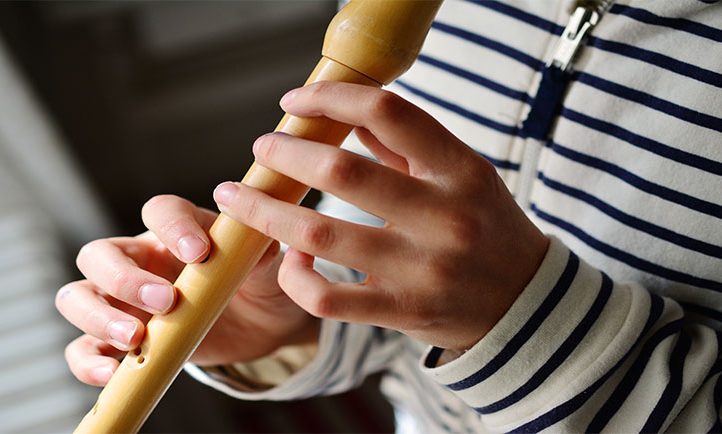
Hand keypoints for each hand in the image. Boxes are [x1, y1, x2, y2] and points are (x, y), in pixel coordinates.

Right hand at [56, 195, 317, 385]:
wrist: (261, 323)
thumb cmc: (259, 281)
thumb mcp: (266, 265)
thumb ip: (257, 250)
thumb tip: (253, 235)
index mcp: (177, 230)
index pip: (159, 212)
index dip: (173, 228)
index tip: (200, 253)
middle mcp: (141, 260)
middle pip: (100, 254)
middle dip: (125, 278)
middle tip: (166, 301)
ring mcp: (125, 301)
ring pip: (78, 298)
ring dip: (98, 317)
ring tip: (134, 338)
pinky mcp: (122, 340)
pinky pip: (84, 348)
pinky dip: (88, 361)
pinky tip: (112, 372)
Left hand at [213, 82, 548, 351]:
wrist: (525, 305)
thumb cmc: (487, 230)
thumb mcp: (463, 177)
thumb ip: (409, 147)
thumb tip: (349, 117)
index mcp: (461, 170)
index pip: (388, 113)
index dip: (332, 99)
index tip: (296, 102)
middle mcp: (444, 217)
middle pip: (341, 170)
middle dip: (285, 153)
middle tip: (262, 149)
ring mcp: (422, 269)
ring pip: (319, 235)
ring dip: (266, 211)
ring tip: (239, 198)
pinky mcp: (402, 311)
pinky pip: (327, 298)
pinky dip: (295, 276)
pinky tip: (289, 259)